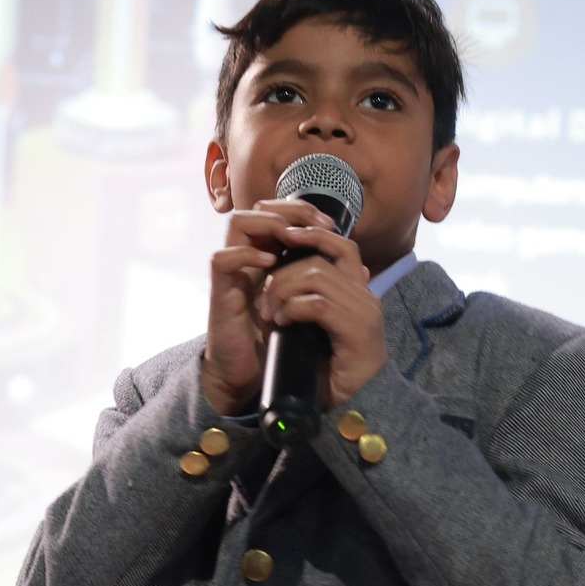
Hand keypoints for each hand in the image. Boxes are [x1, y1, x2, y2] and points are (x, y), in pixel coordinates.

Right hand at [201, 200, 340, 415]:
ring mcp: (233, 273)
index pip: (281, 213)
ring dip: (269, 224)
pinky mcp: (221, 293)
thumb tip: (363, 270)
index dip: (303, 210)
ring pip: (238, 223)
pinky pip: (222, 259)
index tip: (330, 225)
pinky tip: (269, 263)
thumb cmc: (279, 343)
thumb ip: (332, 287)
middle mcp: (249, 259)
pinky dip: (245, 255)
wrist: (250, 378)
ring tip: (291, 238)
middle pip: (260, 207)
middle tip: (316, 225)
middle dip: (290, 209)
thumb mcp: (313, 310)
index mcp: (271, 259)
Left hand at [257, 217, 387, 411]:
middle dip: (284, 272)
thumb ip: (310, 299)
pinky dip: (293, 309)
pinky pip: (319, 305)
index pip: (343, 246)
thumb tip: (287, 272)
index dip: (312, 236)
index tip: (282, 239)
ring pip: (316, 277)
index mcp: (359, 292)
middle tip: (265, 297)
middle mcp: (366, 296)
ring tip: (269, 313)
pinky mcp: (358, 331)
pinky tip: (281, 323)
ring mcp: (365, 313)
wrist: (352, 408)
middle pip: (321, 259)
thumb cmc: (330, 369)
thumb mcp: (315, 326)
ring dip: (284, 291)